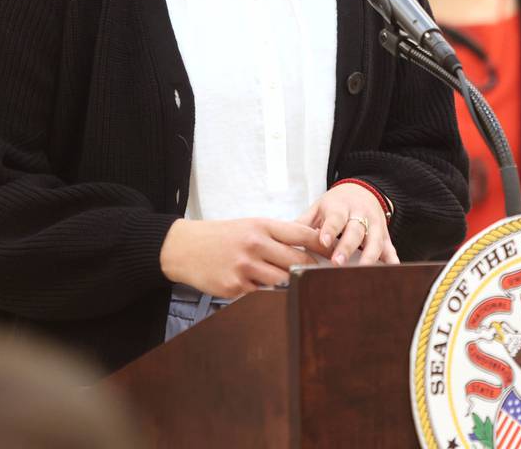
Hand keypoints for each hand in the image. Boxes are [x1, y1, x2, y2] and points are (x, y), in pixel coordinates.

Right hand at [159, 218, 319, 298]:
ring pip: (282, 280)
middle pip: (297, 260)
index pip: (301, 234)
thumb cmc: (221, 236)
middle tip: (321, 274)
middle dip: (310, 268)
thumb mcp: (249, 226)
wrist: (184, 248)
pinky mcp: (235, 287)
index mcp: (261, 226)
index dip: (322, 244)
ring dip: (290, 283)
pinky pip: (262, 294)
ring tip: (295, 284)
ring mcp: (245, 267)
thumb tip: (309, 245)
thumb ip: (277, 235)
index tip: (335, 251)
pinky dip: (267, 293)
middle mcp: (254, 245)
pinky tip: (266, 289)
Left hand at [298, 182, 397, 266]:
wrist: (363, 191)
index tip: (324, 241)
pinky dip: (391, 261)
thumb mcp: (319, 207)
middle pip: (355, 231)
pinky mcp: (385, 236)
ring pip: (374, 241)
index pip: (335, 218)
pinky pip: (390, 249)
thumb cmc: (336, 204)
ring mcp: (375, 225)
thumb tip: (282, 236)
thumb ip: (304, 222)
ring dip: (369, 257)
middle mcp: (360, 215)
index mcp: (340, 207)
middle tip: (338, 263)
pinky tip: (391, 273)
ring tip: (362, 272)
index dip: (330, 230)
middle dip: (347, 247)